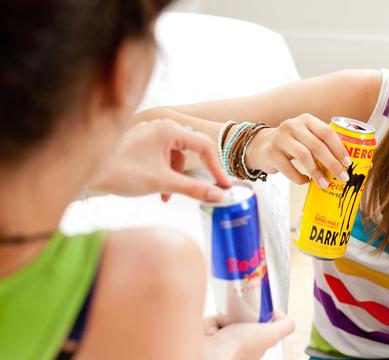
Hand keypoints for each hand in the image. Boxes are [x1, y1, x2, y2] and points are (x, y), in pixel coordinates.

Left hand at [90, 119, 231, 201]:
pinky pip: (165, 159)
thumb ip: (194, 189)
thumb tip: (218, 195)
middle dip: (193, 174)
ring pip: (178, 158)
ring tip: (166, 195)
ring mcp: (151, 135)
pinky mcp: (144, 145)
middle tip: (205, 190)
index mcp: (168, 129)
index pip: (204, 146)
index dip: (217, 167)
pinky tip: (159, 191)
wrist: (86, 175)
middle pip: (192, 151)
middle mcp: (161, 127)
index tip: (224, 185)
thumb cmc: (120, 172)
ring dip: (177, 178)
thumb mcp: (162, 182)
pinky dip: (166, 175)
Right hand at [202, 311, 294, 359]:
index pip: (263, 322)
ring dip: (221, 318)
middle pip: (242, 316)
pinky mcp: (214, 339)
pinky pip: (212, 323)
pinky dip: (210, 324)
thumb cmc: (241, 347)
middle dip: (236, 312)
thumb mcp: (270, 334)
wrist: (216, 357)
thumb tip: (286, 318)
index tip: (256, 306)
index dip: (260, 312)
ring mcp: (229, 341)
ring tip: (221, 325)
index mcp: (259, 340)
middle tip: (234, 313)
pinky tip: (212, 332)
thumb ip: (285, 326)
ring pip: (225, 317)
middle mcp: (245, 341)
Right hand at [245, 114, 351, 187]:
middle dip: (332, 164)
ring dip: (316, 172)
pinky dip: (299, 177)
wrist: (263, 146)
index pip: (327, 132)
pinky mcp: (271, 152)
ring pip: (304, 156)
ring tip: (324, 184)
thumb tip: (351, 164)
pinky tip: (306, 181)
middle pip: (317, 145)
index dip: (339, 148)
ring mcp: (280, 138)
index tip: (348, 163)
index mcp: (307, 120)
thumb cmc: (292, 144)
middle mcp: (293, 125)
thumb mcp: (307, 138)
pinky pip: (288, 168)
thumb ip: (323, 145)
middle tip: (342, 177)